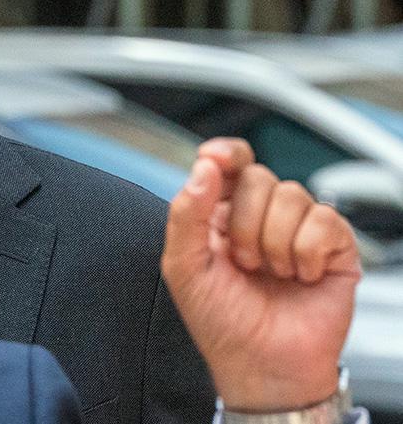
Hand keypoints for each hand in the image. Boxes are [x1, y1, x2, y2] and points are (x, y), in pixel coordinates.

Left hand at [161, 138, 360, 411]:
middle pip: (258, 177)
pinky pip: (325, 220)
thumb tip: (204, 167)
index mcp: (220, 213)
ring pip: (292, 195)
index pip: (228, 162)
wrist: (262, 365)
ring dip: (273, 242)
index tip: (217, 159)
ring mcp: (299, 228)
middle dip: (244, 223)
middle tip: (243, 262)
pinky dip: (306, 252)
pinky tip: (300, 276)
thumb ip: (186, 213)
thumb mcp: (184, 266)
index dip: (226, 153)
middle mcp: (260, 214)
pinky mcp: (334, 246)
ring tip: (270, 273)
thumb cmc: (219, 320)